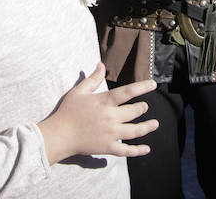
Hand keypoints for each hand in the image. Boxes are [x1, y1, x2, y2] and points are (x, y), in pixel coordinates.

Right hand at [37, 63, 158, 164]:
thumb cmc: (68, 111)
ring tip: (155, 124)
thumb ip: (93, 78)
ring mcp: (111, 134)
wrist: (60, 135)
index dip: (142, 87)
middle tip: (145, 107)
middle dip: (142, 108)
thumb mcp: (79, 91)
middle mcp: (111, 117)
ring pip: (135, 131)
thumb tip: (101, 65)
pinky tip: (146, 149)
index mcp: (104, 102)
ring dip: (147, 127)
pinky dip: (138, 151)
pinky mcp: (108, 147)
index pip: (128, 92)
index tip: (153, 84)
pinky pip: (127, 151)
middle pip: (134, 112)